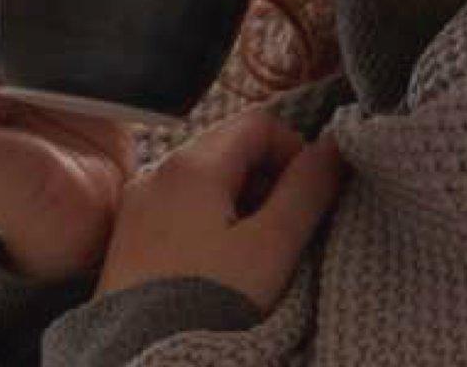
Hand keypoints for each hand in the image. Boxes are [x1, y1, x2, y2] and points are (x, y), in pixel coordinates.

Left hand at [94, 108, 348, 316]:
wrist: (140, 361)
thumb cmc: (209, 304)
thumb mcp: (272, 247)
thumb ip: (308, 190)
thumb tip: (336, 145)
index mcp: (191, 164)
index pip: (258, 124)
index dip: (296, 151)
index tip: (312, 197)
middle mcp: (157, 173)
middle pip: (230, 149)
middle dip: (270, 181)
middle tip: (289, 230)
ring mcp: (138, 205)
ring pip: (207, 181)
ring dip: (243, 205)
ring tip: (258, 256)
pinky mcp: (130, 237)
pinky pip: (182, 209)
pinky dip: (213, 224)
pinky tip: (223, 268)